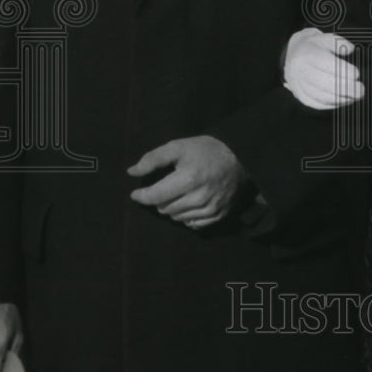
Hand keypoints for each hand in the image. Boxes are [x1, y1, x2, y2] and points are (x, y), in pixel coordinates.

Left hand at [128, 136, 248, 229]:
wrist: (240, 158)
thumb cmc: (206, 151)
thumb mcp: (179, 147)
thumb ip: (153, 158)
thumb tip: (131, 172)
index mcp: (189, 179)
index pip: (155, 197)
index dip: (142, 196)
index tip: (135, 193)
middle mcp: (200, 198)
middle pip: (164, 208)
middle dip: (159, 199)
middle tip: (165, 187)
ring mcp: (210, 209)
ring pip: (176, 218)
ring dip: (171, 208)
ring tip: (177, 193)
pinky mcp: (218, 216)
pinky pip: (192, 224)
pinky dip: (185, 216)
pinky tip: (188, 204)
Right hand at [283, 27, 363, 109]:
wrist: (294, 54)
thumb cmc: (315, 46)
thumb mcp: (326, 38)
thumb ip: (340, 42)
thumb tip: (350, 49)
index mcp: (307, 54)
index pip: (327, 64)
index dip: (344, 71)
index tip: (357, 74)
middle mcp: (300, 70)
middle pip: (325, 83)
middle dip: (346, 88)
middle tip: (361, 90)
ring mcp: (298, 84)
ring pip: (322, 96)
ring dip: (341, 98)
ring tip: (355, 96)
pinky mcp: (299, 95)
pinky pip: (317, 104)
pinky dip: (332, 104)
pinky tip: (344, 100)